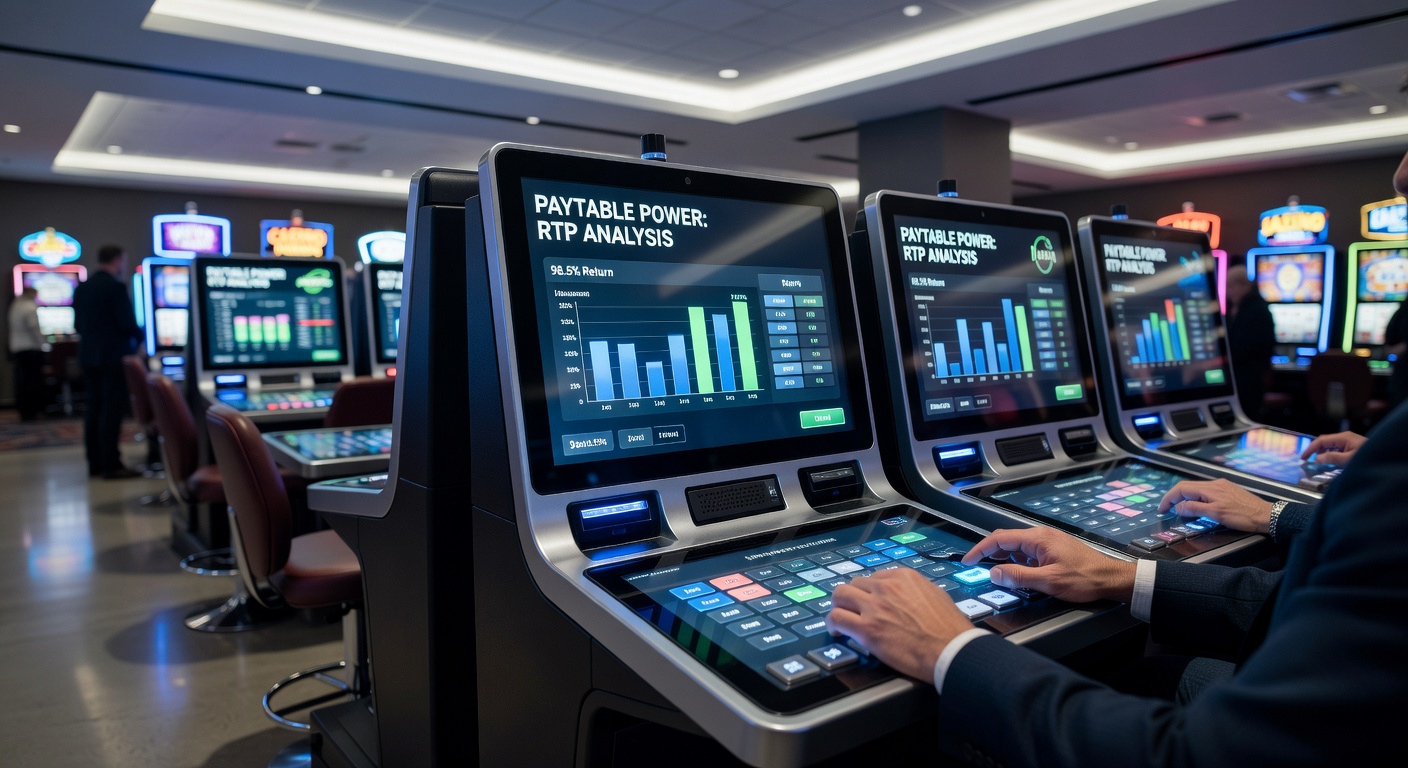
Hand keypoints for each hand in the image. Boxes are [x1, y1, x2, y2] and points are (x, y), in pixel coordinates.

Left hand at [828, 569, 971, 683]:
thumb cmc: (950, 628)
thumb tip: (907, 596)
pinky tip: (837, 632)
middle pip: (854, 584)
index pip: (875, 577)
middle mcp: (886, 587)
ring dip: (838, 606)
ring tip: (841, 618)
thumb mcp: (936, 595)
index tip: (869, 602)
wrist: (952, 650)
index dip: (870, 592)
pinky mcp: (867, 628)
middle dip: (852, 597)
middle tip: (853, 610)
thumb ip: (916, 591)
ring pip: (839, 596)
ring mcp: (874, 607)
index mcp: (904, 577)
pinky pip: (837, 618)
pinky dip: (833, 624)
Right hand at [962, 527, 1136, 603]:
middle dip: (989, 553)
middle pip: (1007, 540)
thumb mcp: (1049, 581)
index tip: (968, 561)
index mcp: (1038, 538)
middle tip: (976, 567)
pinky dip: (1017, 561)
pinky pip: (1028, 552)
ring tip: (995, 573)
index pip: (1000, 539)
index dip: (980, 549)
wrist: (1112, 579)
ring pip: (1017, 547)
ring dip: (1004, 558)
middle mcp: (1041, 535)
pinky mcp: (1054, 550)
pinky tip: (1017, 573)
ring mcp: (1048, 542)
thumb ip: (1019, 577)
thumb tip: (994, 574)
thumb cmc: (1085, 578)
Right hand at [1157, 478, 1272, 533]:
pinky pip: (1206, 492)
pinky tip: (1197, 506)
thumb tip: (1178, 506)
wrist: (1266, 515)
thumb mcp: (1216, 514)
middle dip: (1174, 497)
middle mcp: (1214, 484)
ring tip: (1179, 509)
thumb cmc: (1242, 516)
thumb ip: (1195, 509)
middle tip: (1167, 509)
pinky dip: (1196, 498)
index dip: (1168, 498)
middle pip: (1187, 487)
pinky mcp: (1227, 491)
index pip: (1182, 489)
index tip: (1162, 509)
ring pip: (1196, 489)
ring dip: (1185, 498)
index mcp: (1210, 488)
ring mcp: (1222, 486)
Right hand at [1301, 431, 1365, 466]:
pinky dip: (1329, 455)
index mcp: (1343, 437)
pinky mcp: (1351, 447)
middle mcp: (1344, 437)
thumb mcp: (1348, 460)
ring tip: (1317, 464)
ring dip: (1322, 454)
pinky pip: (1336, 449)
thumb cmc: (1367, 457)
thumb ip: (1331, 458)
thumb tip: (1316, 459)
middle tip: (1308, 462)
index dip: (1310, 449)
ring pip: (1329, 446)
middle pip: (1324, 442)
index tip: (1303, 458)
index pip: (1321, 440)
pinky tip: (1328, 463)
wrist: (1384, 457)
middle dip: (1315, 451)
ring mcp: (1348, 442)